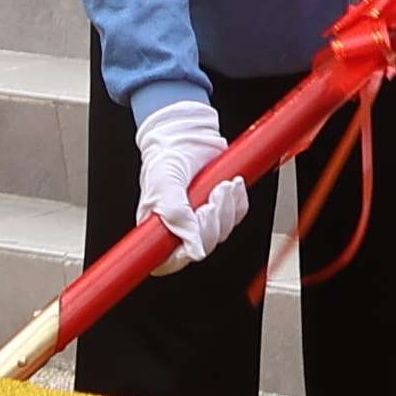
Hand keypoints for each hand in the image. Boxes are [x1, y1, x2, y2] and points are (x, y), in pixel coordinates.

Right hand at [129, 89, 248, 263]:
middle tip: (210, 200)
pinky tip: (231, 184)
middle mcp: (179, 227)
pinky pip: (236, 216)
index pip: (170, 261)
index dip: (184, 255)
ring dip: (226, 208)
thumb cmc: (166, 157)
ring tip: (220, 185)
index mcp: (157, 228)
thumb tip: (193, 249)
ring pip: (222, 233)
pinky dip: (238, 200)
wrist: (186, 134)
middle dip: (211, 222)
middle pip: (202, 246)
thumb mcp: (164, 184)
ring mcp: (201, 220)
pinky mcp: (220, 209)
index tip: (194, 237)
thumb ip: (175, 215)